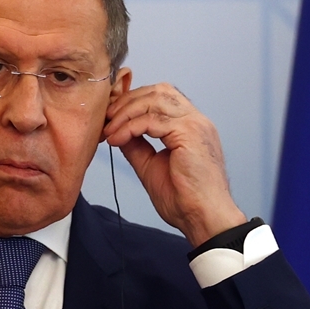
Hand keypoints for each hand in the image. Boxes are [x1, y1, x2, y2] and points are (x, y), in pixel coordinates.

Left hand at [103, 83, 246, 247]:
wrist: (203, 218)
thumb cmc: (185, 200)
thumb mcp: (151, 167)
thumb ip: (137, 146)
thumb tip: (119, 133)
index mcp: (191, 126)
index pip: (162, 97)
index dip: (134, 102)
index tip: (111, 117)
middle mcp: (196, 120)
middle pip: (158, 91)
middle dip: (128, 101)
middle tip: (106, 118)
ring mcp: (195, 124)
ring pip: (154, 99)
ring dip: (126, 112)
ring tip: (109, 129)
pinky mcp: (189, 133)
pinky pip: (152, 119)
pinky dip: (130, 127)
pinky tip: (117, 139)